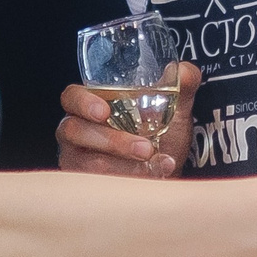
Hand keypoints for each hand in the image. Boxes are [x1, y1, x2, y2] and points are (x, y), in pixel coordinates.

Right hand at [58, 61, 200, 178]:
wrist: (168, 174)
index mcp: (92, 105)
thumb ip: (182, 86)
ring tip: (154, 163)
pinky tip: (153, 176)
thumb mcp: (175, 111)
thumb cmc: (162, 138)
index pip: (72, 97)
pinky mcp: (86, 184)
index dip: (82, 102)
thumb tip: (185, 72)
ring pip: (89, 162)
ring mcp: (78, 159)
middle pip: (76, 130)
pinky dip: (129, 180)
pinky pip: (98, 184)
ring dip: (124, 164)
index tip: (104, 112)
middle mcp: (78, 130)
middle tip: (145, 147)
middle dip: (113, 141)